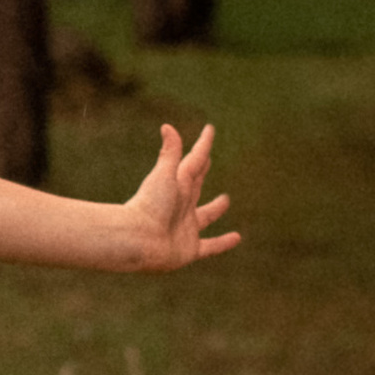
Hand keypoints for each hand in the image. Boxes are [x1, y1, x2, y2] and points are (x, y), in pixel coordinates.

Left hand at [122, 121, 236, 269]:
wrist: (136, 240)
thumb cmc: (148, 205)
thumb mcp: (164, 175)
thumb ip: (169, 153)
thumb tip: (167, 126)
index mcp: (177, 185)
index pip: (193, 161)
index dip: (203, 145)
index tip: (209, 130)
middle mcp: (181, 205)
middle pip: (195, 185)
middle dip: (201, 172)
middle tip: (208, 160)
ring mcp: (186, 227)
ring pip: (204, 215)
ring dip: (214, 208)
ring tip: (225, 200)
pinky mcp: (189, 248)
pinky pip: (210, 246)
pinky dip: (223, 243)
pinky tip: (237, 238)